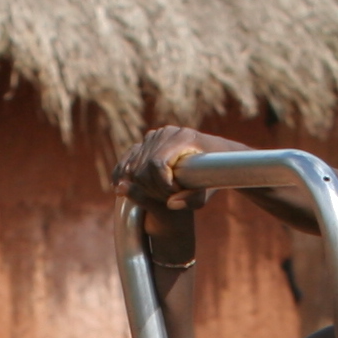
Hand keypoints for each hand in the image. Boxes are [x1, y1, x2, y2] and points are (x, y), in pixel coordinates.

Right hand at [115, 126, 231, 212]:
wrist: (216, 157)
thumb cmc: (213, 177)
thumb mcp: (206, 194)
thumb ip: (190, 200)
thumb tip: (170, 204)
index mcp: (183, 138)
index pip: (157, 164)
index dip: (162, 185)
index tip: (174, 194)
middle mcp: (167, 132)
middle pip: (143, 167)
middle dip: (152, 188)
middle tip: (168, 197)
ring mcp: (156, 135)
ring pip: (135, 166)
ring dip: (143, 186)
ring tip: (161, 194)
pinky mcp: (148, 141)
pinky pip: (129, 157)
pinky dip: (123, 173)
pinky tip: (120, 187)